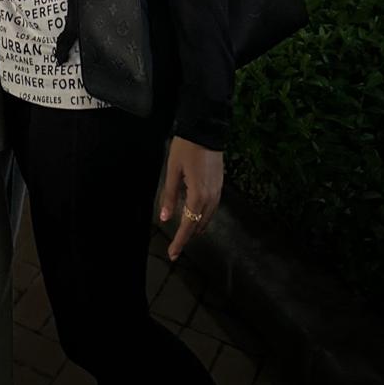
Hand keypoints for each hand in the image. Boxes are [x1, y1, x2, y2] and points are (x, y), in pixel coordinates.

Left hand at [159, 137, 223, 261]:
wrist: (206, 130)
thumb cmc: (185, 149)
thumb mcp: (172, 171)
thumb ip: (169, 196)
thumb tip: (164, 218)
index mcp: (198, 195)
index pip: (188, 225)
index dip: (180, 241)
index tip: (172, 254)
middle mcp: (211, 197)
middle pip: (199, 225)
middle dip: (187, 237)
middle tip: (175, 248)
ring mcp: (218, 192)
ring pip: (207, 218)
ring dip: (195, 228)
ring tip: (184, 236)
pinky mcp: (220, 185)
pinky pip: (212, 208)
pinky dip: (203, 217)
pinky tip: (195, 217)